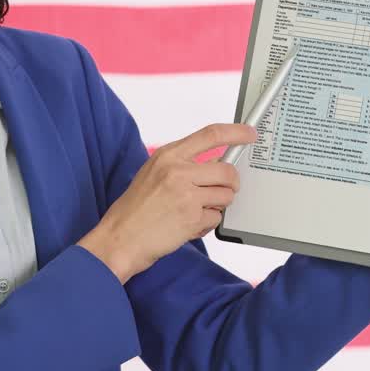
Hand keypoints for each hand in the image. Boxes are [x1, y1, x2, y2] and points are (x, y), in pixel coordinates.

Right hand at [78, 123, 257, 283]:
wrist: (120, 237)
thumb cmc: (135, 209)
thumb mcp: (153, 173)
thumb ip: (182, 165)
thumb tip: (215, 163)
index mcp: (168, 155)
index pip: (211, 135)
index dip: (235, 132)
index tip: (249, 133)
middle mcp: (177, 170)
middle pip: (227, 170)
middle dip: (231, 184)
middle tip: (221, 191)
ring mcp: (186, 194)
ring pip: (226, 195)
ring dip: (216, 206)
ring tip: (193, 211)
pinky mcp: (192, 217)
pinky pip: (216, 218)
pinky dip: (206, 224)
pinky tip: (187, 225)